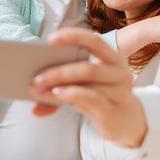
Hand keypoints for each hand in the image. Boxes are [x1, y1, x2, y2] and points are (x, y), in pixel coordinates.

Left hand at [31, 28, 146, 146]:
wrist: (126, 122)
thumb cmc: (100, 96)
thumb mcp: (85, 84)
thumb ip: (63, 81)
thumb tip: (33, 84)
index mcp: (113, 58)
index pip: (95, 41)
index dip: (73, 37)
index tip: (50, 39)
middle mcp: (120, 73)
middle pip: (87, 67)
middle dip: (58, 70)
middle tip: (36, 76)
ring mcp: (120, 93)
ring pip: (86, 83)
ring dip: (58, 85)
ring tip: (38, 89)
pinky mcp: (113, 111)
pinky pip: (90, 99)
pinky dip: (70, 95)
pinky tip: (56, 95)